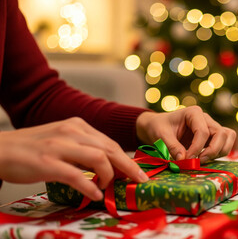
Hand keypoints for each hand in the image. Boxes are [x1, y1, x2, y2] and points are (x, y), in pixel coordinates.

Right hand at [0, 117, 147, 200]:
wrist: (0, 149)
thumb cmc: (32, 147)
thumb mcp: (62, 140)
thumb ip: (83, 149)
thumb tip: (106, 167)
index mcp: (78, 126)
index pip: (110, 142)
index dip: (126, 159)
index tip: (138, 171)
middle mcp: (72, 132)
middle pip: (110, 149)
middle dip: (129, 166)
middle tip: (140, 180)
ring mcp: (60, 146)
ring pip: (98, 158)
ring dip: (109, 175)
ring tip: (108, 187)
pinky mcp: (48, 162)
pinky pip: (76, 176)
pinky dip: (89, 187)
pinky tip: (95, 195)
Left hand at [136, 106, 235, 162]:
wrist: (158, 126)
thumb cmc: (159, 127)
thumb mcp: (161, 135)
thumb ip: (172, 146)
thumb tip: (184, 160)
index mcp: (193, 113)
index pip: (203, 131)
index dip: (197, 148)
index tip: (187, 159)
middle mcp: (206, 118)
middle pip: (220, 133)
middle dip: (212, 150)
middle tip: (198, 161)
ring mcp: (211, 127)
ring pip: (228, 137)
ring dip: (219, 151)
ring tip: (203, 160)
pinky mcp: (213, 137)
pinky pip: (226, 142)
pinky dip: (220, 152)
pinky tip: (206, 158)